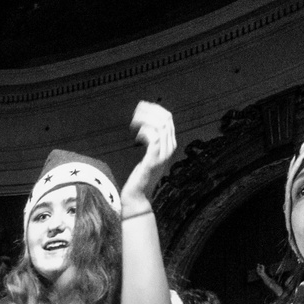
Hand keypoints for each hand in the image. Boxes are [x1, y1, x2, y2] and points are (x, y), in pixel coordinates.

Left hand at [119, 101, 176, 215]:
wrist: (138, 196)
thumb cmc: (141, 176)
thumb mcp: (148, 155)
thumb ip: (151, 141)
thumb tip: (145, 124)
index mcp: (169, 144)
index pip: (168, 119)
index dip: (154, 109)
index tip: (141, 107)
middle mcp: (169, 148)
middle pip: (166, 119)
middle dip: (150, 110)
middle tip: (136, 111)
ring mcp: (163, 155)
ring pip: (161, 126)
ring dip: (146, 119)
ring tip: (134, 121)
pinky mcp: (153, 161)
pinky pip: (154, 139)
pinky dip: (145, 132)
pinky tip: (136, 135)